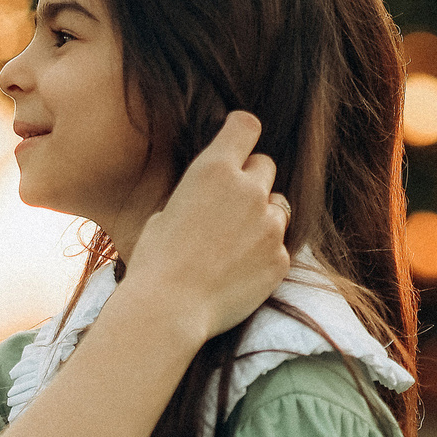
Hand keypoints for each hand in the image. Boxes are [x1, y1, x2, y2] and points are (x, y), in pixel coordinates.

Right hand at [121, 110, 290, 339]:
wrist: (169, 309)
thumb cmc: (156, 261)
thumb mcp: (166, 212)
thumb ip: (199, 195)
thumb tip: (212, 198)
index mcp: (213, 170)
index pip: (246, 126)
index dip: (243, 133)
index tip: (238, 145)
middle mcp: (248, 190)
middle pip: (265, 166)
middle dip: (252, 180)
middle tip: (230, 207)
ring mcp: (270, 225)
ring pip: (279, 206)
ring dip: (263, 217)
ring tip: (234, 244)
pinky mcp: (281, 258)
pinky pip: (279, 246)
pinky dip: (265, 254)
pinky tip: (239, 272)